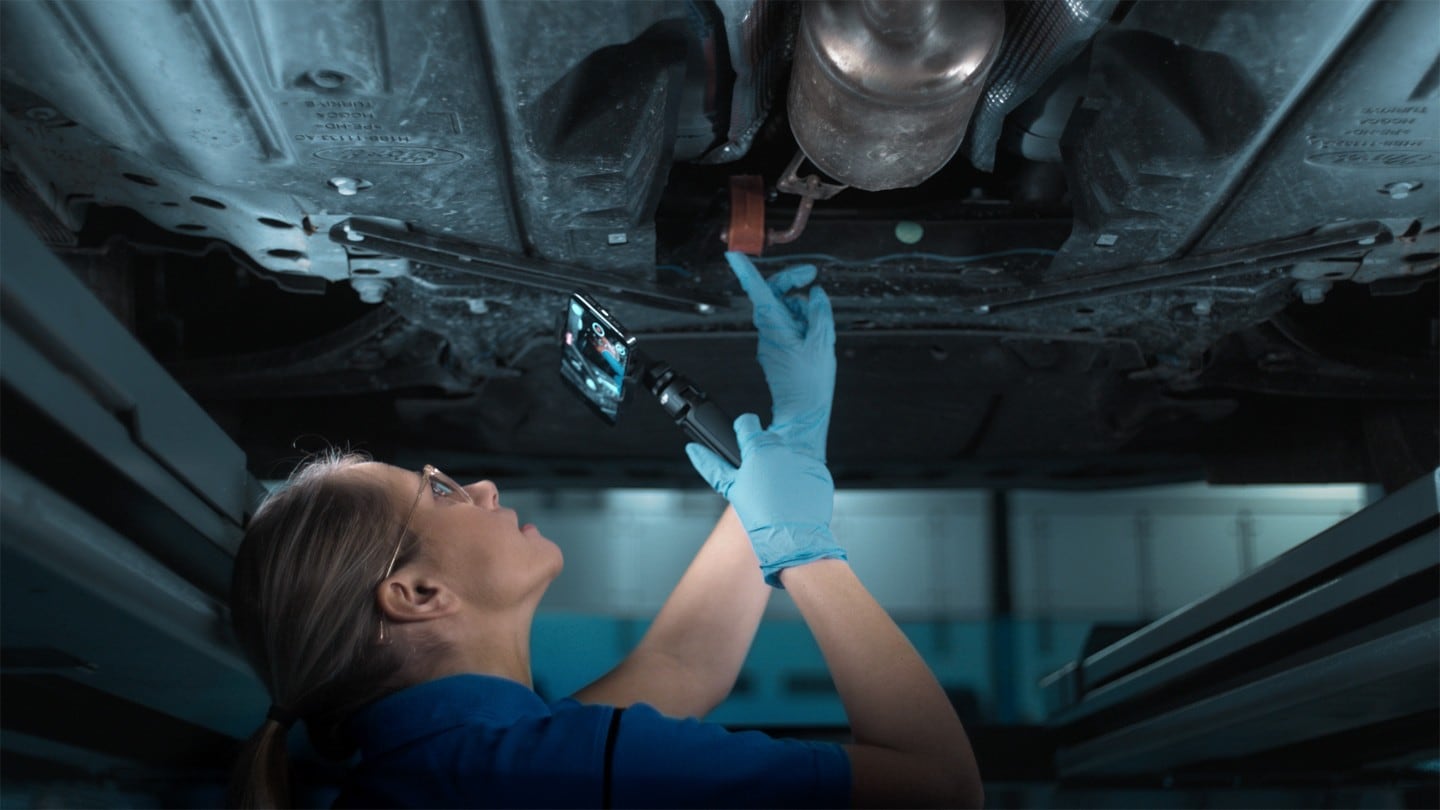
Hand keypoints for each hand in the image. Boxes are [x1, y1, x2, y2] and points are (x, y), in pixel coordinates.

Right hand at [687, 414, 846, 587]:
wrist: (793, 540)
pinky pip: (806, 468)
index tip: (742, 440)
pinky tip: (793, 494)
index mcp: (759, 450)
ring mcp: (804, 460)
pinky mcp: (819, 472)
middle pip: (768, 438)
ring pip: (788, 453)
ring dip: (782, 465)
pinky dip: (800, 477)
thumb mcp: (731, 489)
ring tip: (777, 490)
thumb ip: (711, 465)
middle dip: (762, 452)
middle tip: (759, 477)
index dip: (742, 431)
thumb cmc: (760, 518)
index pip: (748, 422)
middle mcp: (784, 450)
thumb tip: (692, 449)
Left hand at [725, 252, 835, 460]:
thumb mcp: (822, 342)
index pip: (758, 291)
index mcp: (776, 326)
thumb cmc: (810, 384)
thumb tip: (815, 295)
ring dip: (802, 309)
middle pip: (774, 294)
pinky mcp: (776, 350)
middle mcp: (768, 332)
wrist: (803, 412)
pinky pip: (787, 326)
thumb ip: (819, 313)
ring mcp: (771, 341)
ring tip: (817, 328)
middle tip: (812, 278)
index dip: (746, 271)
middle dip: (793, 283)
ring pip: (784, 310)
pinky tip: (813, 338)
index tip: (734, 256)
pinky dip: (801, 324)